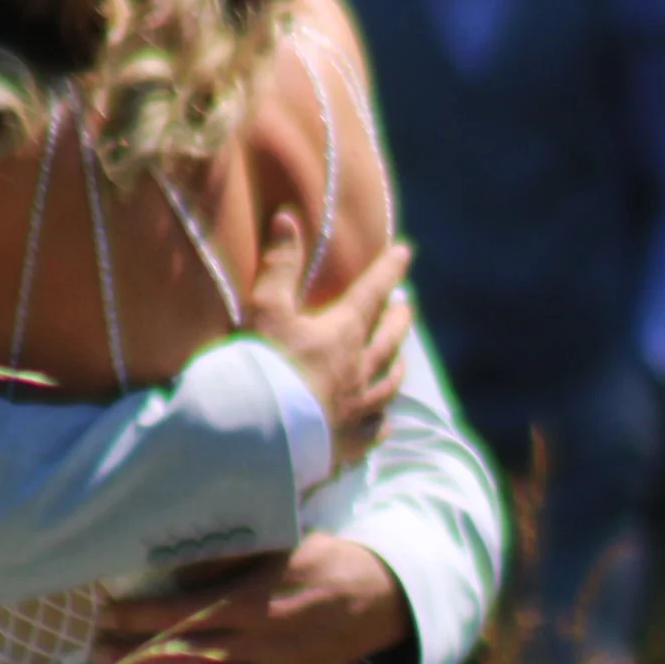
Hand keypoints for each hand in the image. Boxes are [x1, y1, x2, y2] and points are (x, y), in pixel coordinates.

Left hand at [87, 537, 413, 663]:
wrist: (379, 596)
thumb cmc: (322, 562)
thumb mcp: (277, 546)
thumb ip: (227, 562)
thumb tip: (178, 575)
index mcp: (250, 600)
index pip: (181, 614)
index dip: (139, 618)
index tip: (105, 617)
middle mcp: (257, 642)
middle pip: (184, 655)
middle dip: (135, 657)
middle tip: (97, 657)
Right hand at [244, 210, 412, 465]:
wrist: (258, 437)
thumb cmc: (260, 369)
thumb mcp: (265, 310)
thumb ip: (279, 265)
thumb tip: (288, 219)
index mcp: (343, 334)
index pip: (373, 292)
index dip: (389, 269)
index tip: (404, 252)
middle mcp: (359, 370)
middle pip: (389, 339)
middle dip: (399, 318)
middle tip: (406, 307)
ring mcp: (357, 410)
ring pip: (388, 384)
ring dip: (396, 366)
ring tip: (399, 359)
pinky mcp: (348, 444)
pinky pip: (375, 429)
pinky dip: (381, 420)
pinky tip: (382, 421)